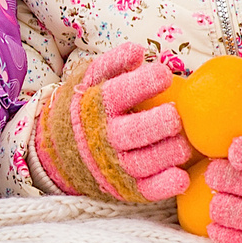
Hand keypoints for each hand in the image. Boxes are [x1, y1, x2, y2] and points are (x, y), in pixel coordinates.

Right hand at [30, 41, 191, 202]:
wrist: (57, 151)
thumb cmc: (84, 107)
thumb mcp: (88, 80)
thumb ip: (112, 64)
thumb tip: (137, 52)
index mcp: (94, 106)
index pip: (118, 93)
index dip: (145, 83)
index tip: (164, 75)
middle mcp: (102, 137)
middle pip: (134, 132)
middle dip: (163, 122)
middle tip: (176, 115)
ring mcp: (112, 166)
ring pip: (145, 162)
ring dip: (171, 152)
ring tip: (184, 141)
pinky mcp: (124, 188)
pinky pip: (146, 190)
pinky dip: (166, 186)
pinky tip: (181, 175)